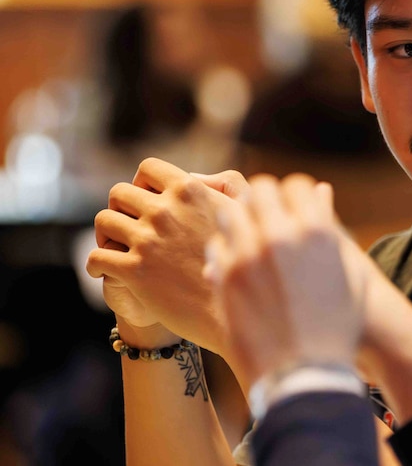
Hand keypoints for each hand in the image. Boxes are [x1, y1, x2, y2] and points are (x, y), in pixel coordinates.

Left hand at [85, 157, 249, 352]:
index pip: (148, 168)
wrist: (235, 312)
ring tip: (116, 248)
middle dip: (120, 207)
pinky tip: (106, 271)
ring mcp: (148, 241)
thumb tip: (194, 177)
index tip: (146, 198)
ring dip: (106, 234)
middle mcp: (166, 211)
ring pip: (103, 221)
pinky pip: (96, 257)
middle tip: (128, 226)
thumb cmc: (245, 261)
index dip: (143, 182)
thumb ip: (226, 184)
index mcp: (191, 191)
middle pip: (118, 193)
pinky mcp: (134, 271)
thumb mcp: (247, 212)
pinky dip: (96, 264)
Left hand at [205, 174, 364, 385]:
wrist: (305, 373)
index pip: (295, 185)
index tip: (289, 204)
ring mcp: (248, 255)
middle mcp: (281, 235)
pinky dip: (224, 248)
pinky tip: (234, 262)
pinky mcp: (224, 278)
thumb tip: (321, 190)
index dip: (292, 193)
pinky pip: (216, 245)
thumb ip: (330, 224)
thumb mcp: (347, 271)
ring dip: (238, 218)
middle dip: (261, 199)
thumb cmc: (337, 325)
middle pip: (259, 190)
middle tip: (262, 214)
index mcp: (317, 230)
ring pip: (231, 211)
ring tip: (244, 235)